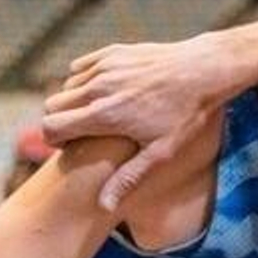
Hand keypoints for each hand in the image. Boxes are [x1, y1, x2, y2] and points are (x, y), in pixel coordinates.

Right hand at [41, 32, 234, 210]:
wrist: (206, 69)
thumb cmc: (187, 114)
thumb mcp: (161, 152)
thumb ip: (128, 177)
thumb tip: (103, 206)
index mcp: (105, 115)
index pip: (51, 127)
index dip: (55, 141)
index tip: (71, 148)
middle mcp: (98, 87)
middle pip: (51, 106)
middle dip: (60, 122)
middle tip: (81, 134)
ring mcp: (104, 66)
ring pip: (66, 85)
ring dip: (73, 101)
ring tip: (96, 115)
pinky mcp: (112, 51)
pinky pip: (81, 67)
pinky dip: (85, 80)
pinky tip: (105, 92)